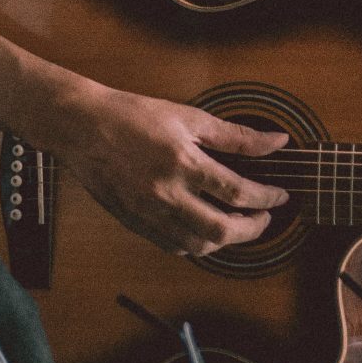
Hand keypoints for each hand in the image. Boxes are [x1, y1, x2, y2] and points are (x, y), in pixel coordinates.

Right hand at [59, 87, 290, 256]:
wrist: (82, 127)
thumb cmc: (131, 115)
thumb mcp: (188, 116)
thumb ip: (235, 135)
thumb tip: (276, 142)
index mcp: (183, 163)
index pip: (239, 192)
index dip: (267, 198)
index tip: (279, 196)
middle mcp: (167, 194)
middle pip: (223, 230)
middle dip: (253, 229)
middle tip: (263, 217)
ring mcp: (150, 213)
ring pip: (199, 246)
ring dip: (226, 240)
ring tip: (236, 224)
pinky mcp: (136, 223)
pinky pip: (173, 247)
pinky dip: (196, 244)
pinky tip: (202, 229)